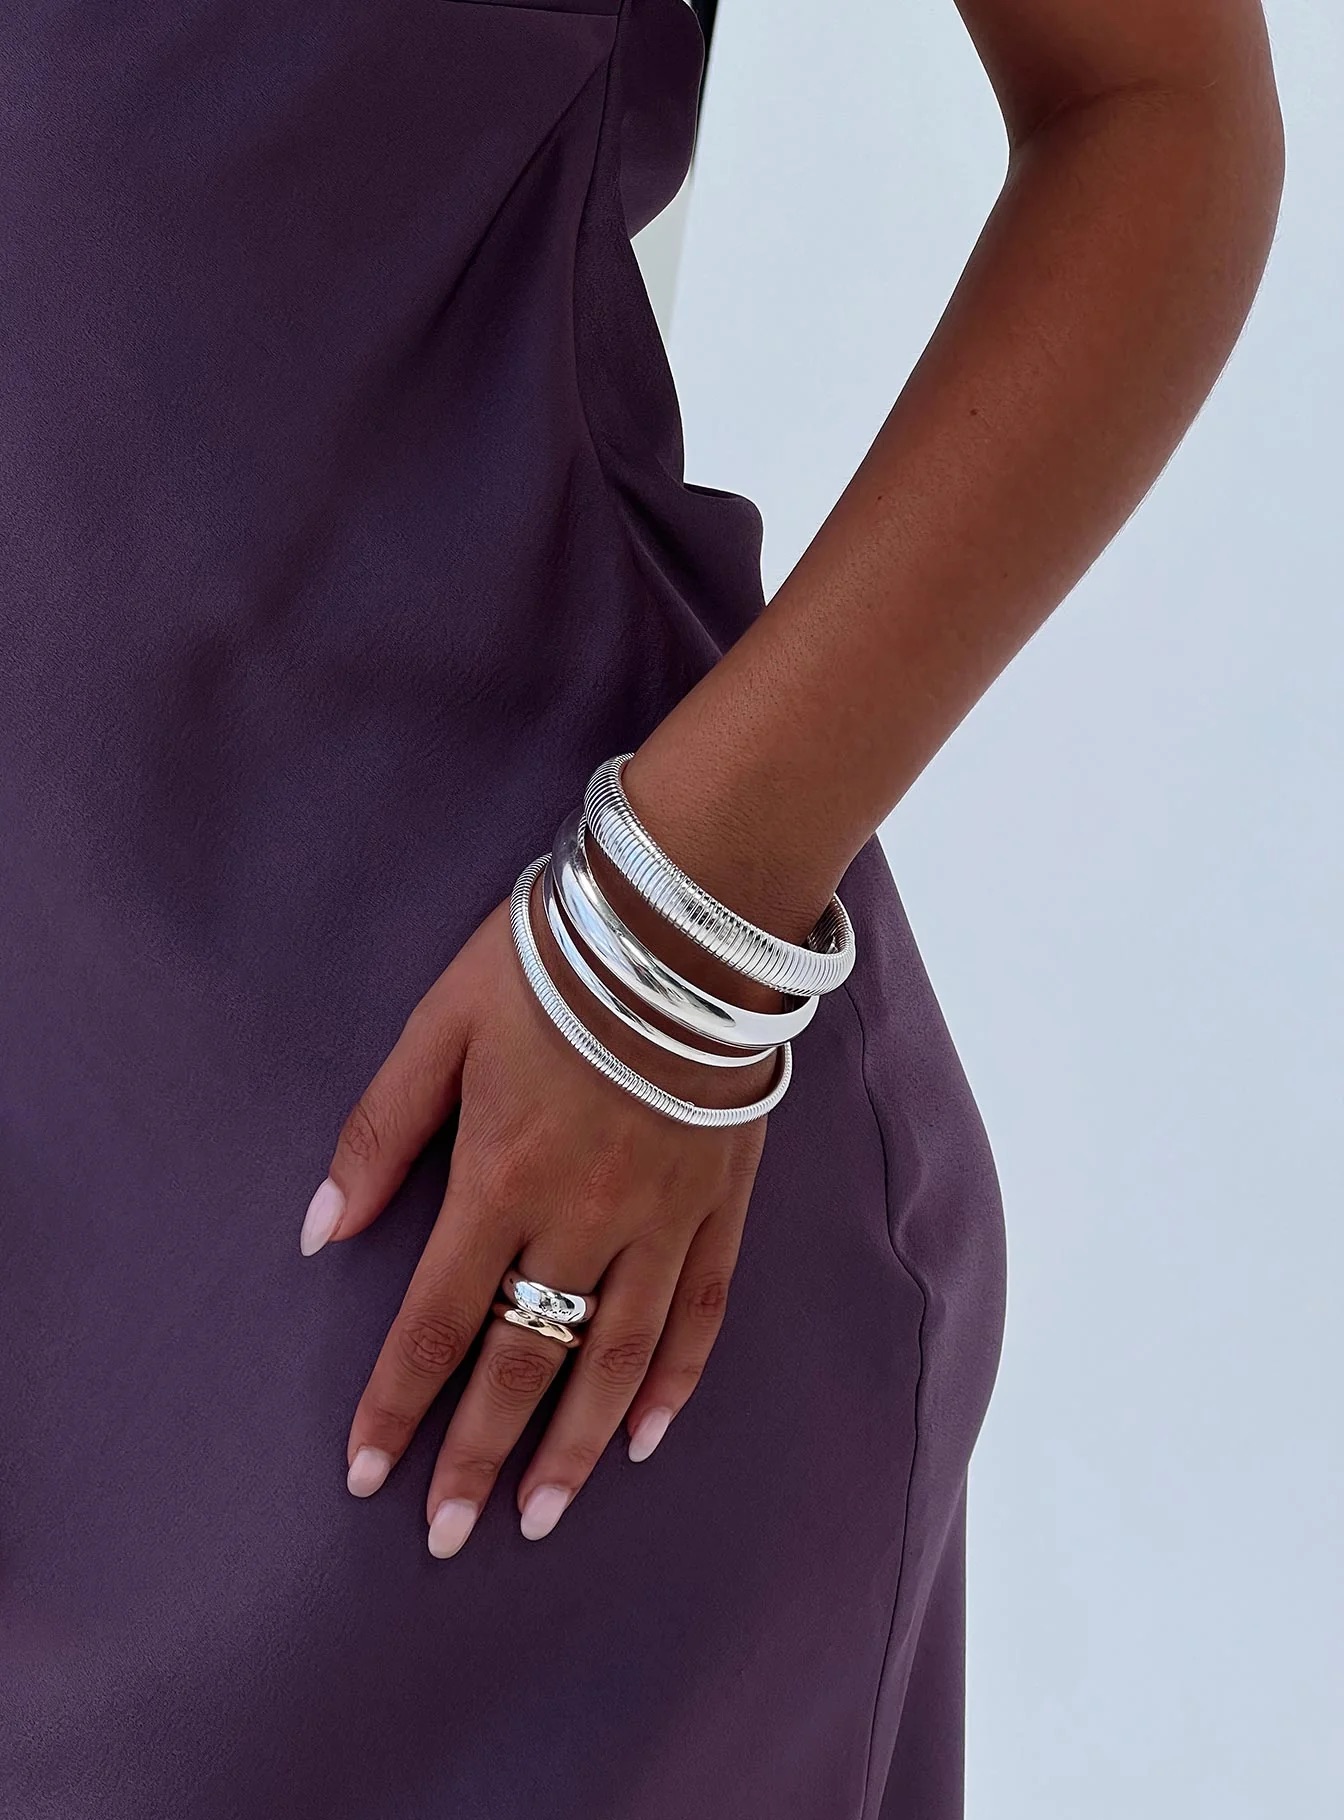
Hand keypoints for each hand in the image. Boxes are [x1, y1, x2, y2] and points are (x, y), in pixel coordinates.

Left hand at [300, 882, 770, 1556]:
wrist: (688, 914)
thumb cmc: (551, 956)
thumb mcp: (439, 1023)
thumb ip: (380, 1130)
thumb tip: (323, 1230)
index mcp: (503, 1175)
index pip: (437, 1321)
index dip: (398, 1404)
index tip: (367, 1473)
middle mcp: (585, 1216)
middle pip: (524, 1359)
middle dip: (479, 1455)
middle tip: (449, 1536)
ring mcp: (662, 1216)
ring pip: (616, 1358)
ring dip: (573, 1446)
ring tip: (541, 1516)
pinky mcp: (720, 1200)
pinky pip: (701, 1311)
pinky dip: (675, 1381)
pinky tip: (649, 1436)